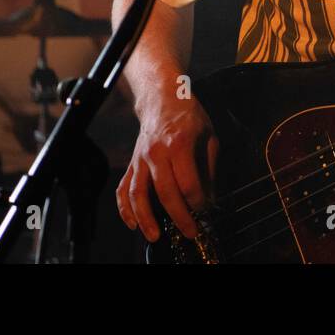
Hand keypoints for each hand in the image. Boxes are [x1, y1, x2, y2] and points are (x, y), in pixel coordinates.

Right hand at [117, 96, 218, 241]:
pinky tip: (133, 223)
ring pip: (138, 193)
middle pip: (165, 192)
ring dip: (146, 218)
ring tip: (155, 236)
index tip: (205, 210)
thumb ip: (209, 169)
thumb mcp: (209, 136)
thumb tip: (210, 198)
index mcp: (179, 144)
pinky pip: (124, 189)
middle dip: (178, 216)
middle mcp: (157, 152)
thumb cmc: (189, 116)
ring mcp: (140, 159)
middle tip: (189, 232)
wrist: (162, 98)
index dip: (198, 201)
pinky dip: (125, 209)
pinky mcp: (132, 163)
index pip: (188, 182)